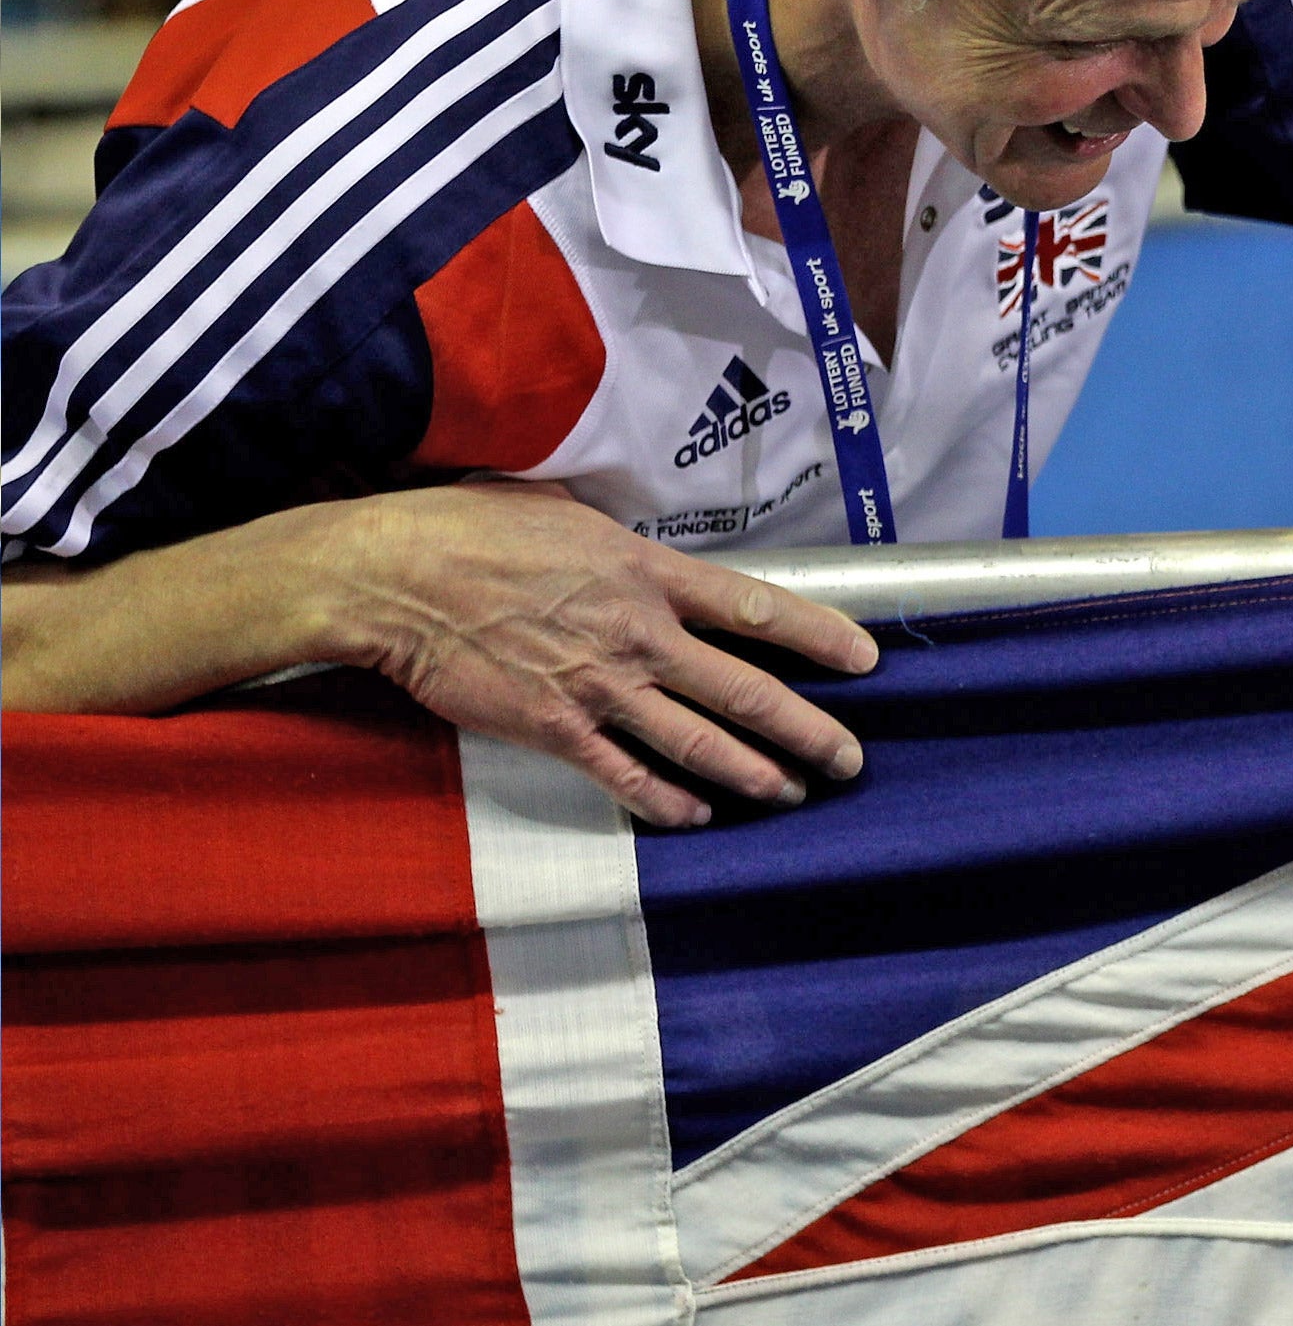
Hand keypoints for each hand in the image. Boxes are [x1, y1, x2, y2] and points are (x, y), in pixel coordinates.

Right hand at [319, 481, 878, 827]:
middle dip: (808, 731)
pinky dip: (666, 800)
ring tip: (792, 792)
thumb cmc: (470, 529)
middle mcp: (638, 633)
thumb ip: (621, 547)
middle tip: (850, 759)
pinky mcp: (554, 729)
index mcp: (646, 571)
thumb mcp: (564, 512)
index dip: (818, 635)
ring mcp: (598, 686)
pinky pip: (625, 776)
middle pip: (744, 691)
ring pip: (698, 743)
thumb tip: (647, 559)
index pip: (756, 605)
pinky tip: (699, 813)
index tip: (866, 659)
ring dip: (753, 773)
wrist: (393, 578)